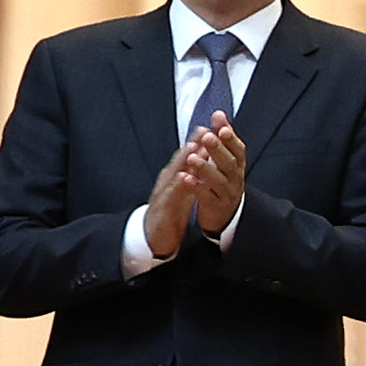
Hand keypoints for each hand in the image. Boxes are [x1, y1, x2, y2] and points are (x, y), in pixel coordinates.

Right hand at [143, 140, 196, 262]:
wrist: (154, 236)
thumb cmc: (171, 211)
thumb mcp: (185, 190)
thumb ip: (193, 175)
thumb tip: (206, 160)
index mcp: (174, 177)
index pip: (188, 157)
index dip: (199, 142)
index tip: (211, 128)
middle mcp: (168, 181)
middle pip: (180, 160)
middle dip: (192, 144)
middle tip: (203, 129)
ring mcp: (163, 193)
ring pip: (174, 173)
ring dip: (183, 160)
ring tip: (193, 146)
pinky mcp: (163, 208)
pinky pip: (170, 196)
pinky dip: (177, 185)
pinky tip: (183, 177)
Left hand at [178, 116, 246, 235]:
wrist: (226, 214)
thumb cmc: (223, 181)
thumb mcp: (226, 159)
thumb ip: (223, 137)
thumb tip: (219, 113)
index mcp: (237, 165)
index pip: (238, 150)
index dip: (231, 139)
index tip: (221, 127)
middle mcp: (235, 178)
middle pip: (229, 163)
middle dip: (218, 150)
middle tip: (207, 137)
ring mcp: (227, 193)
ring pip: (218, 180)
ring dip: (206, 168)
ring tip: (193, 158)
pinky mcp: (216, 206)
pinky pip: (206, 196)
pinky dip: (196, 187)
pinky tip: (185, 178)